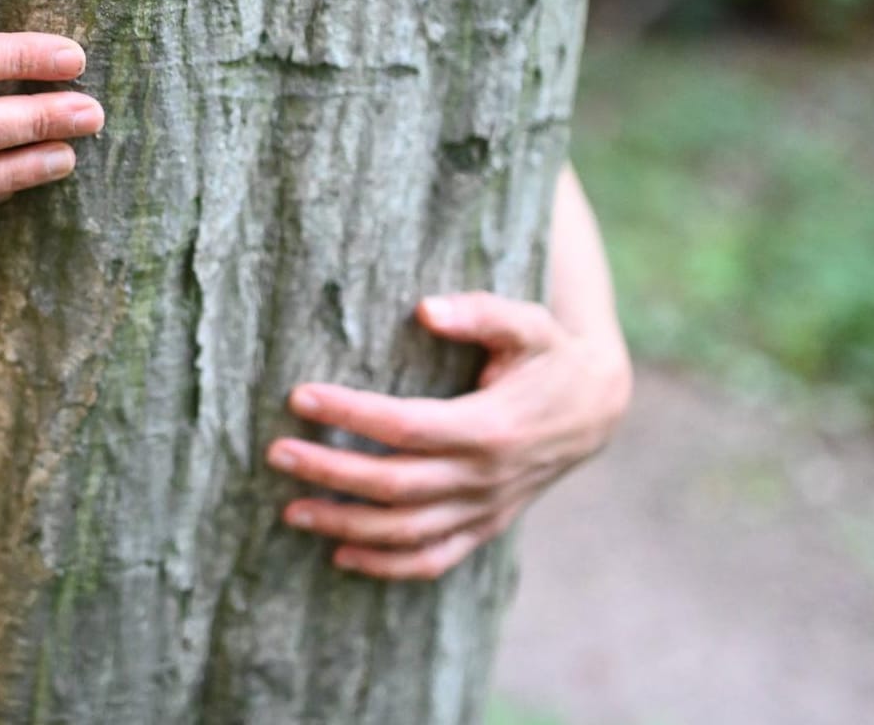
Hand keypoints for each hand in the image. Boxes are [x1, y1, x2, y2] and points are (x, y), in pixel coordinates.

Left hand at [267, 291, 631, 580]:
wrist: (597, 408)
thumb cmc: (549, 355)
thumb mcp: (527, 322)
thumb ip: (479, 313)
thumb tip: (425, 309)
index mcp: (490, 426)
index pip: (404, 425)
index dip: (349, 413)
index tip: (299, 396)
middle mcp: (485, 476)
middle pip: (394, 484)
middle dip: (330, 471)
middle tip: (276, 453)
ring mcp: (485, 508)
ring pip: (406, 531)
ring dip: (345, 525)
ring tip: (291, 509)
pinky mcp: (485, 526)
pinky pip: (433, 558)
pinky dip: (387, 566)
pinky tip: (340, 554)